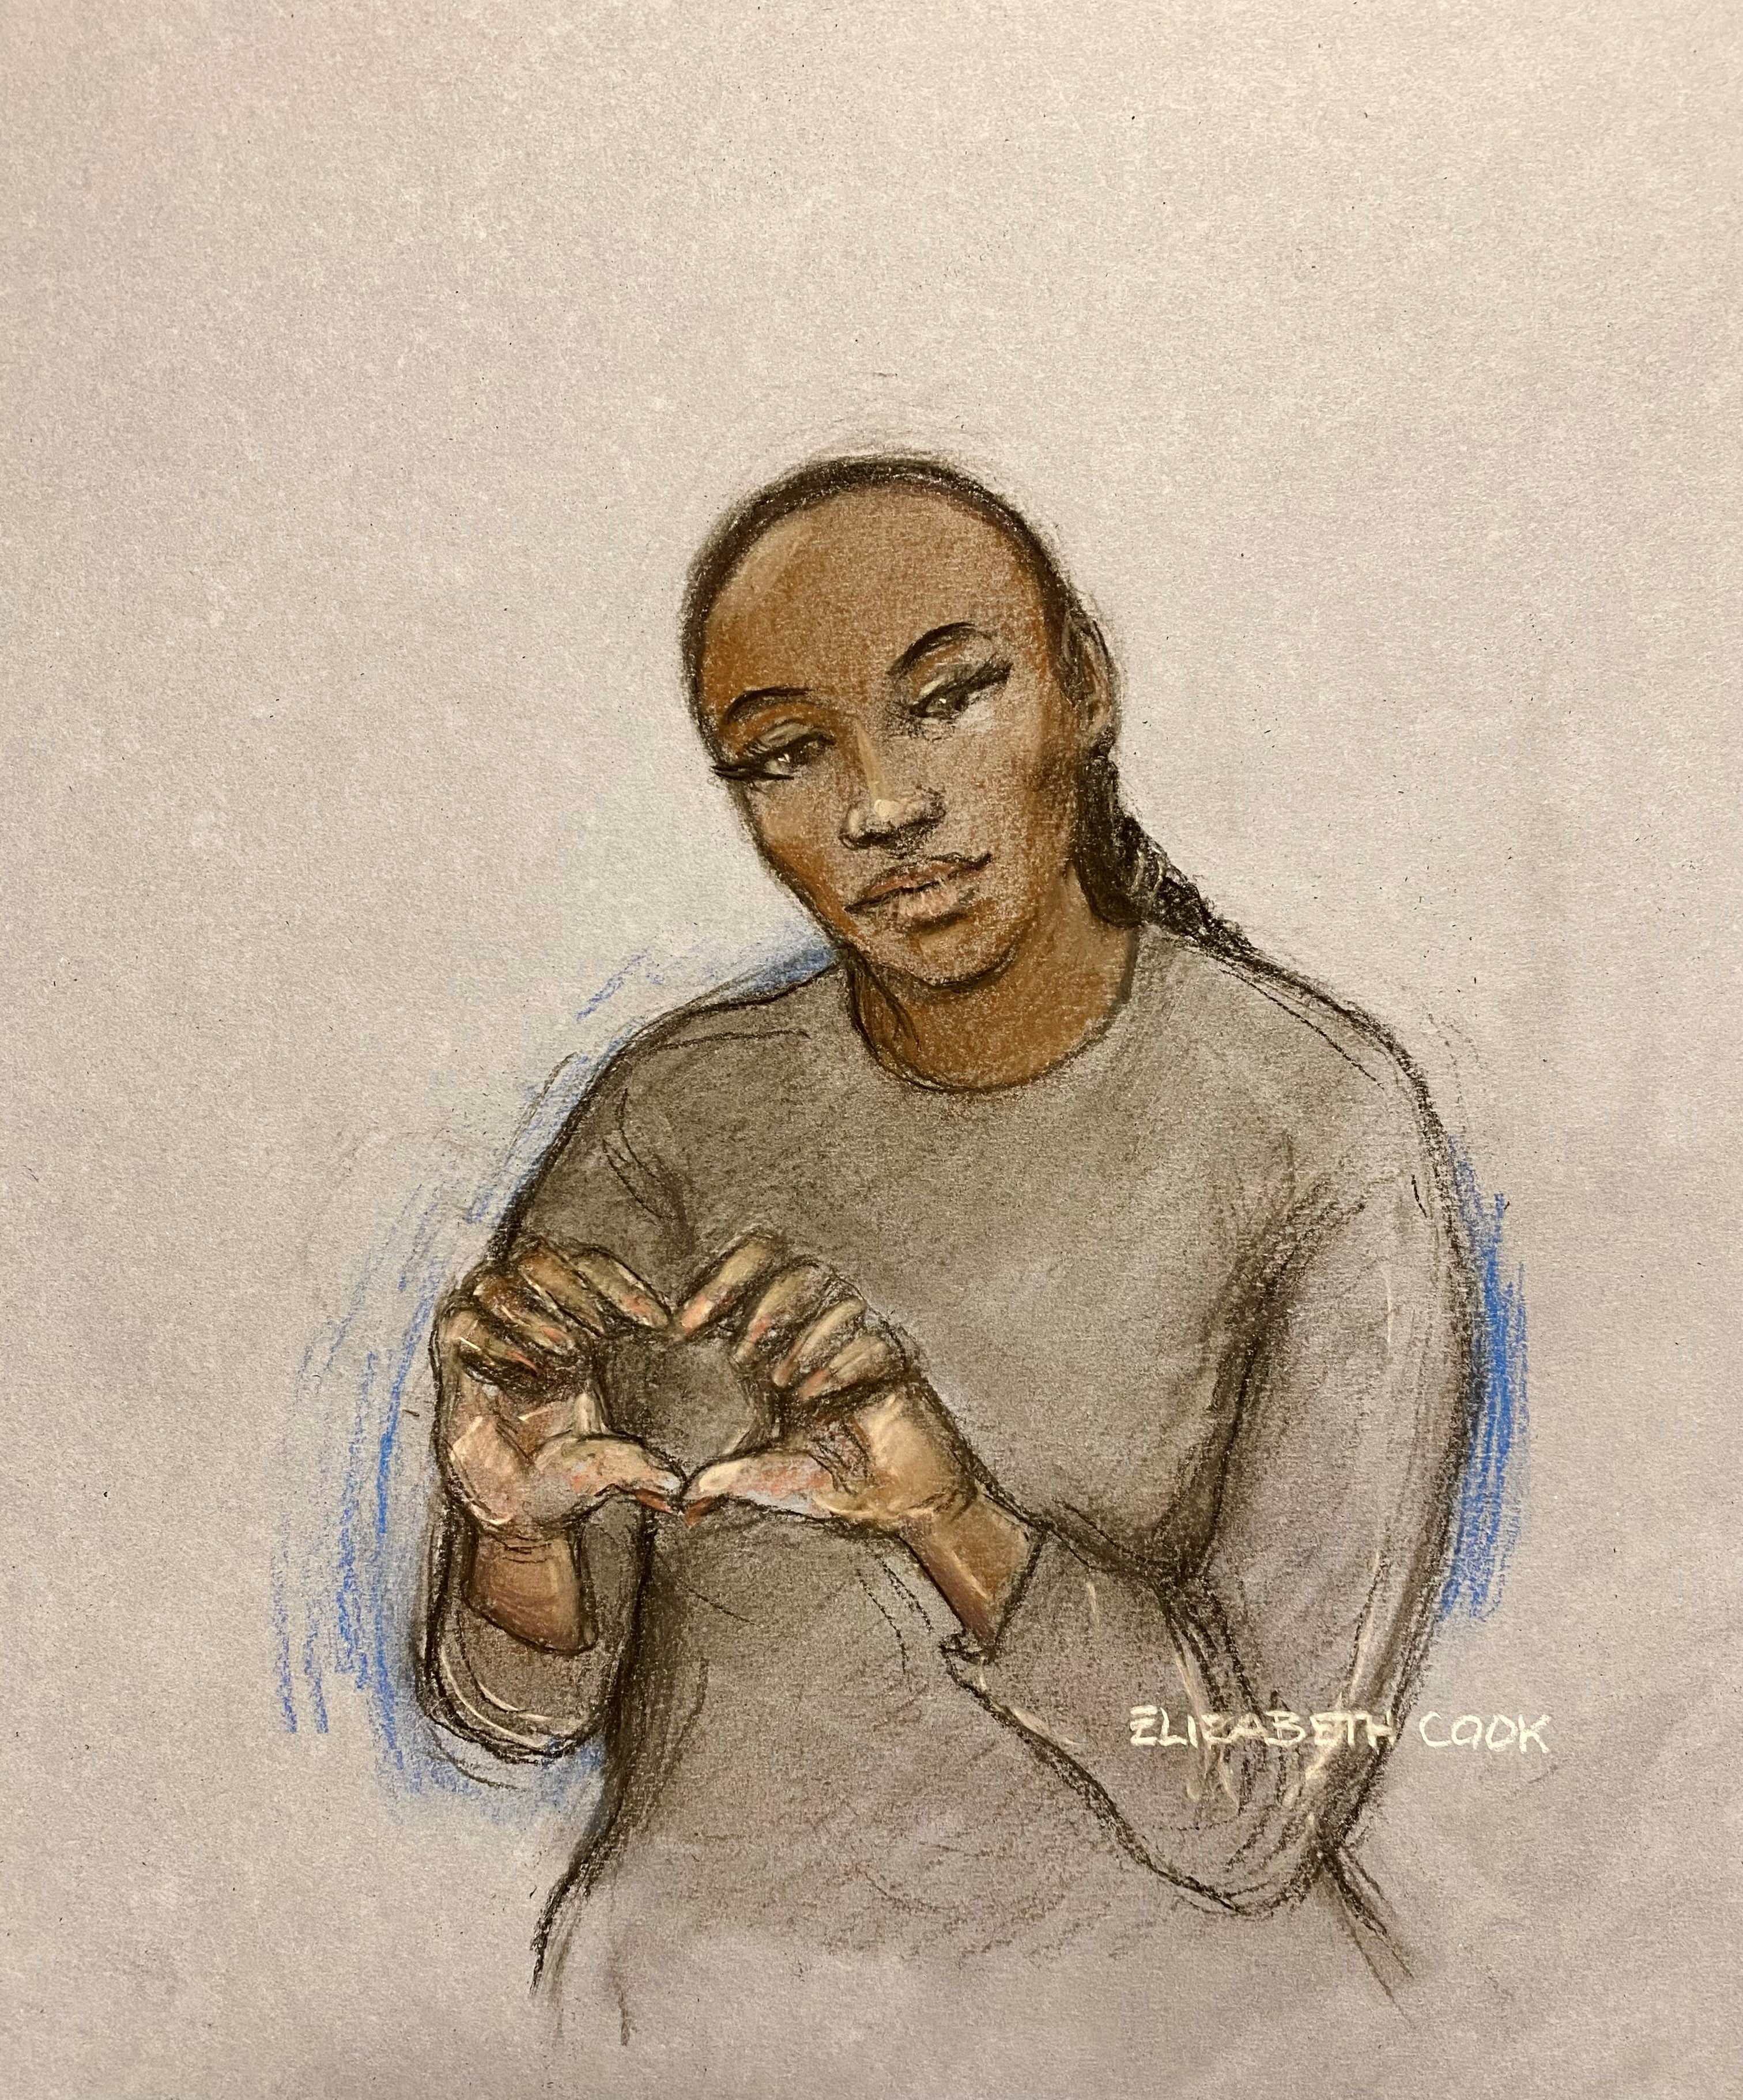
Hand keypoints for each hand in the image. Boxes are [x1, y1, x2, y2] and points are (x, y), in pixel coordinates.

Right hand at [433, 1239, 681, 1649]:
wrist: (515, 1516)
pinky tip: (523, 1374)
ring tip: (564, 1360)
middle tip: (599, 1333)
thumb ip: (640, 1467)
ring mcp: (487, 1337)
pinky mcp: (453, 1364)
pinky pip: (462, 1323)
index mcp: (573, 1324)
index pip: (589, 1267)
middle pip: (539, 1257)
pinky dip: (494, 1342)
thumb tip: (677, 1490)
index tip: (658, 1323)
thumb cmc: (565, 1478)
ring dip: (536, 1316)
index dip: (621, 1284)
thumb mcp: (611, 1467)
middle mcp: (528, 1320)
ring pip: (498, 1282)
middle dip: (574, 1288)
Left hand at [669, 1234, 976, 1539]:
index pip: (752, 1277)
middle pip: (796, 1268)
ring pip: (837, 1296)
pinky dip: (841, 1363)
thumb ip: (734, 1476)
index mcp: (777, 1344)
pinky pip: (873, 1339)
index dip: (718, 1286)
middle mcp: (817, 1332)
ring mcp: (858, 1342)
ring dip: (804, 1337)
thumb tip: (688, 1494)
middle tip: (743, 1350)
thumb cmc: (834, 1478)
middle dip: (766, 1302)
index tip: (683, 1327)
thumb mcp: (773, 1478)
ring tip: (783, 1384)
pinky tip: (819, 1395)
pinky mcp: (896, 1362)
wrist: (898, 1501)